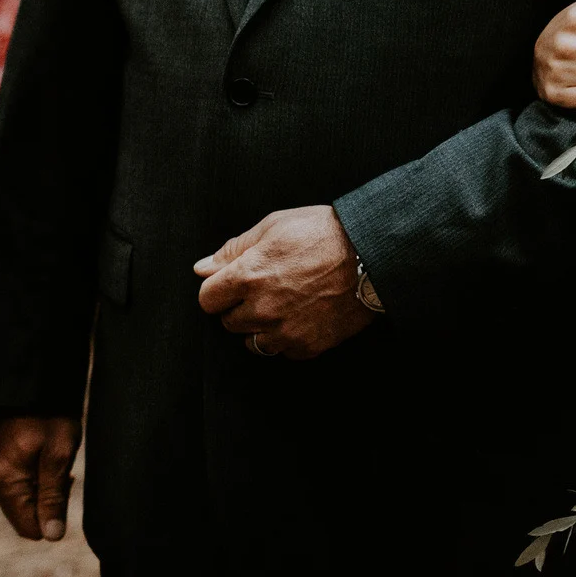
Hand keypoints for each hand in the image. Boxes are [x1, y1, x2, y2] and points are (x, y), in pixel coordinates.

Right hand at [0, 413, 80, 541]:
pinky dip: (33, 473)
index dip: (52, 514)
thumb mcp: (59, 452)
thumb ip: (54, 496)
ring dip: (42, 483)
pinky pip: (15, 483)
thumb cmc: (48, 411)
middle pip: (25, 512)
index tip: (64, 481)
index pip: (29, 527)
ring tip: (51, 451)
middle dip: (47, 496)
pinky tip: (42, 449)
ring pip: (22, 497)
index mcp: (2, 483)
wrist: (26, 377)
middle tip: (60, 462)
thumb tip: (52, 536)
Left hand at [194, 205, 374, 358]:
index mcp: (248, 276)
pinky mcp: (307, 346)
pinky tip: (303, 315)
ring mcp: (285, 331)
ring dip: (261, 327)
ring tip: (285, 304)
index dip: (219, 289)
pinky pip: (283, 351)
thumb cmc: (324, 233)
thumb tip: (203, 268)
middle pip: (228, 322)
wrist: (372, 253)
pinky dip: (288, 338)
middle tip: (268, 288)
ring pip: (252, 342)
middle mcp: (262, 308)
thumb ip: (234, 249)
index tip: (234, 284)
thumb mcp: (275, 225)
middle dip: (241, 307)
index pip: (207, 299)